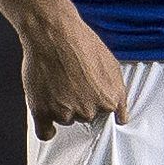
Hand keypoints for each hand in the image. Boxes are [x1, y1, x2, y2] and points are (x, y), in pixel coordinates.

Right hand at [21, 11, 128, 138]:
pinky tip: (46, 118)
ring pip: (65, 120)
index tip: (94, 104)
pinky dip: (46, 128)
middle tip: (71, 82)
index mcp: (110, 100)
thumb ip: (117, 91)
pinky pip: (46, 133)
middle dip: (79, 103)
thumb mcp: (112, 65)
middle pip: (85, 117)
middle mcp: (90, 111)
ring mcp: (66, 113)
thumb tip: (119, 111)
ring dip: (61, 107)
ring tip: (56, 82)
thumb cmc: (80, 42)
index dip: (99, 107)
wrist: (53, 32)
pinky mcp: (44, 111)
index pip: (110, 118)